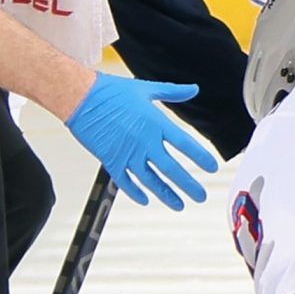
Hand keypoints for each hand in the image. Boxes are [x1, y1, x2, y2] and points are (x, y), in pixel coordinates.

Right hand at [65, 70, 218, 207]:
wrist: (82, 98)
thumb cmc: (112, 91)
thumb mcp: (146, 88)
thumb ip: (172, 92)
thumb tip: (193, 89)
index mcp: (156, 123)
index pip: (185, 144)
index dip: (201, 157)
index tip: (212, 167)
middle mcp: (145, 142)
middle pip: (172, 169)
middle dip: (189, 185)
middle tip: (200, 196)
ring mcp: (128, 154)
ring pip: (151, 181)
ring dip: (167, 194)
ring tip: (179, 204)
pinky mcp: (111, 161)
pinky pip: (126, 183)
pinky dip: (136, 193)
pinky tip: (146, 200)